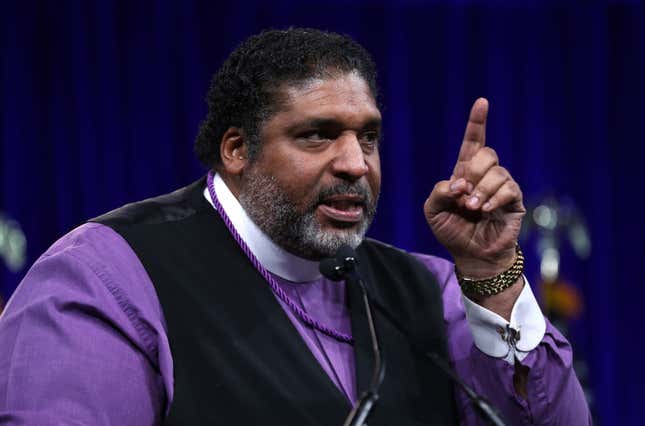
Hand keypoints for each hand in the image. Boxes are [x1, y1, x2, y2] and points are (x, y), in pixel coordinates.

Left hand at [424, 98, 525, 278]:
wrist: (472, 256)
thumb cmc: (453, 232)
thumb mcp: (433, 212)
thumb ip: (438, 193)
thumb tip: (458, 183)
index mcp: (465, 173)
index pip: (472, 142)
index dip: (477, 123)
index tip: (482, 102)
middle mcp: (485, 176)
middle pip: (486, 154)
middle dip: (472, 172)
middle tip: (461, 195)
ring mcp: (502, 187)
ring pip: (497, 172)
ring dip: (481, 190)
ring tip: (472, 208)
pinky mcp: (515, 201)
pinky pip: (508, 188)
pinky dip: (493, 198)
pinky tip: (485, 210)